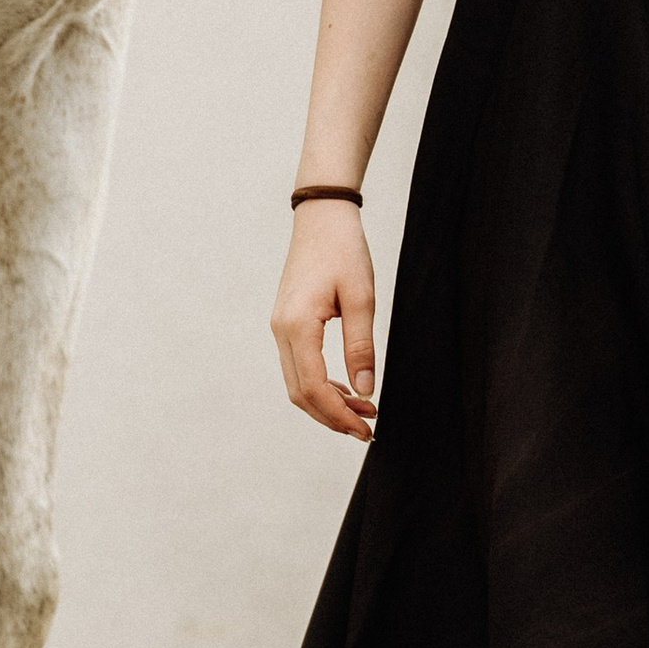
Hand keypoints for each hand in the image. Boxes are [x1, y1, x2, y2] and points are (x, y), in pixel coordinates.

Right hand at [273, 204, 376, 437]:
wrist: (322, 218)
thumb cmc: (344, 251)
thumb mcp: (361, 298)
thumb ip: (361, 347)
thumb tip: (365, 391)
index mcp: (297, 326)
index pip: (314, 388)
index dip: (339, 415)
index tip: (367, 429)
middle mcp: (281, 331)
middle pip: (300, 394)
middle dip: (332, 417)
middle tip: (368, 428)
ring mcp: (280, 328)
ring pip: (298, 383)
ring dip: (328, 403)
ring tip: (363, 410)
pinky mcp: (287, 324)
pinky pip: (299, 367)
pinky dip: (321, 385)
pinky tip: (346, 388)